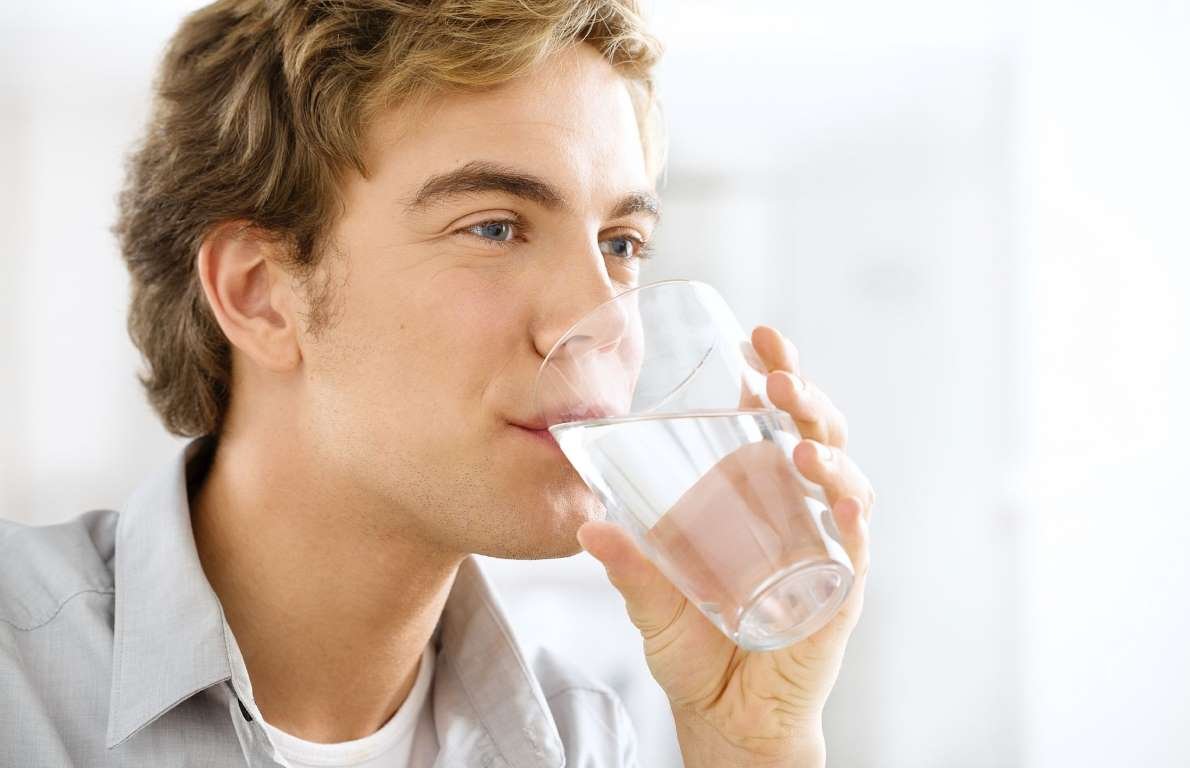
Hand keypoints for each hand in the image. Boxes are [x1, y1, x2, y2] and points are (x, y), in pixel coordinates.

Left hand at [576, 325, 874, 767]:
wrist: (725, 716)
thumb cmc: (695, 646)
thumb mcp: (652, 599)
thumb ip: (627, 563)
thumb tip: (584, 522)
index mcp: (754, 491)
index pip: (773, 418)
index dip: (774, 372)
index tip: (757, 335)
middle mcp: (795, 507)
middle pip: (815, 431)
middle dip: (804, 394)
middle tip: (779, 372)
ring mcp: (823, 542)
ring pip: (844, 477)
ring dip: (826, 449)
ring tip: (797, 436)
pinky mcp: (840, 587)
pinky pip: (855, 544)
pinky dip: (852, 518)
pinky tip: (841, 499)